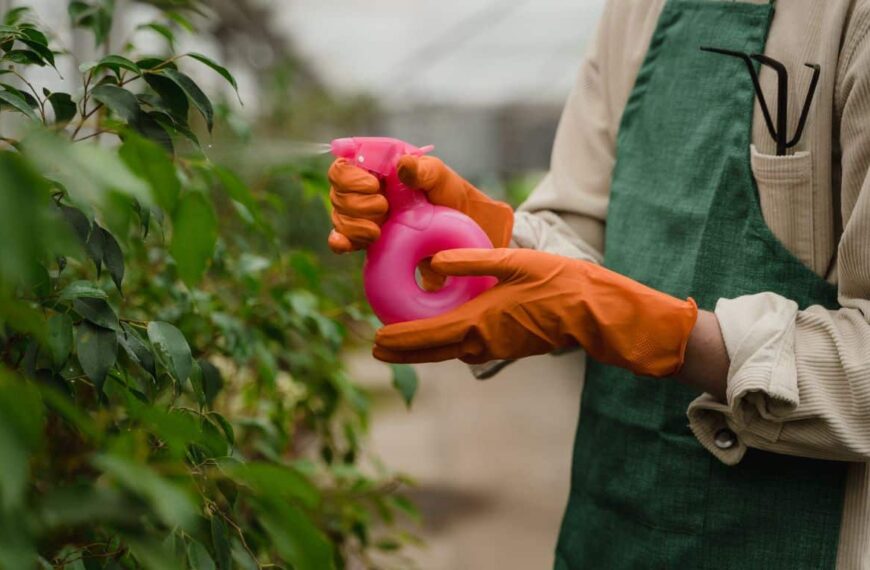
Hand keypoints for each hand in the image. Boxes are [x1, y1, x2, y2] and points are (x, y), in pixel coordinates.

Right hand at [327, 155, 513, 253]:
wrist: (459, 232)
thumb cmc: (450, 196)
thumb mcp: (440, 178)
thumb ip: (423, 170)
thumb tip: (404, 164)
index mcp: (377, 165)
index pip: (343, 164)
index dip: (350, 177)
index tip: (374, 186)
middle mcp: (365, 187)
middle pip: (336, 192)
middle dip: (356, 204)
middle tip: (384, 209)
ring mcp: (363, 213)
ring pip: (338, 215)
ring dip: (354, 224)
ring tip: (379, 230)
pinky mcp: (365, 237)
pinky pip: (341, 238)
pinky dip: (340, 241)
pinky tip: (344, 245)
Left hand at [373, 248, 698, 377]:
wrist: (596, 313)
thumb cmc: (561, 283)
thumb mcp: (515, 263)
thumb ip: (473, 261)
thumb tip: (435, 261)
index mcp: (480, 322)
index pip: (428, 335)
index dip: (399, 340)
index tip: (375, 342)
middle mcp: (483, 341)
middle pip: (433, 351)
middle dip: (404, 350)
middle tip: (378, 349)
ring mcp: (496, 347)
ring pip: (450, 351)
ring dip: (424, 348)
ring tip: (402, 341)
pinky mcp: (508, 346)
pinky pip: (468, 348)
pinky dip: (447, 344)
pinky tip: (443, 332)